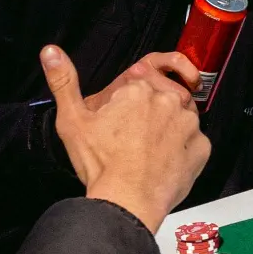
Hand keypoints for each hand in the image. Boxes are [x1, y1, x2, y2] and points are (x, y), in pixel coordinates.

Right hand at [44, 44, 208, 231]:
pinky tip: (165, 164)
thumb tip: (51, 52)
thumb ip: (63, 82)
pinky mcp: (201, 148)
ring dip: (168, 133)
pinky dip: (183, 153)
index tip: (117, 128)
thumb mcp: (72, 120)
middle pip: (159, 103)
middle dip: (148, 119)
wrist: (126, 201)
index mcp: (138, 90)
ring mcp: (188, 124)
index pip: (136, 90)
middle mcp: (167, 101)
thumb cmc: (101, 164)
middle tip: (132, 143)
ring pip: (180, 121)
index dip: (125, 110)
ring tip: (147, 155)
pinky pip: (194, 145)